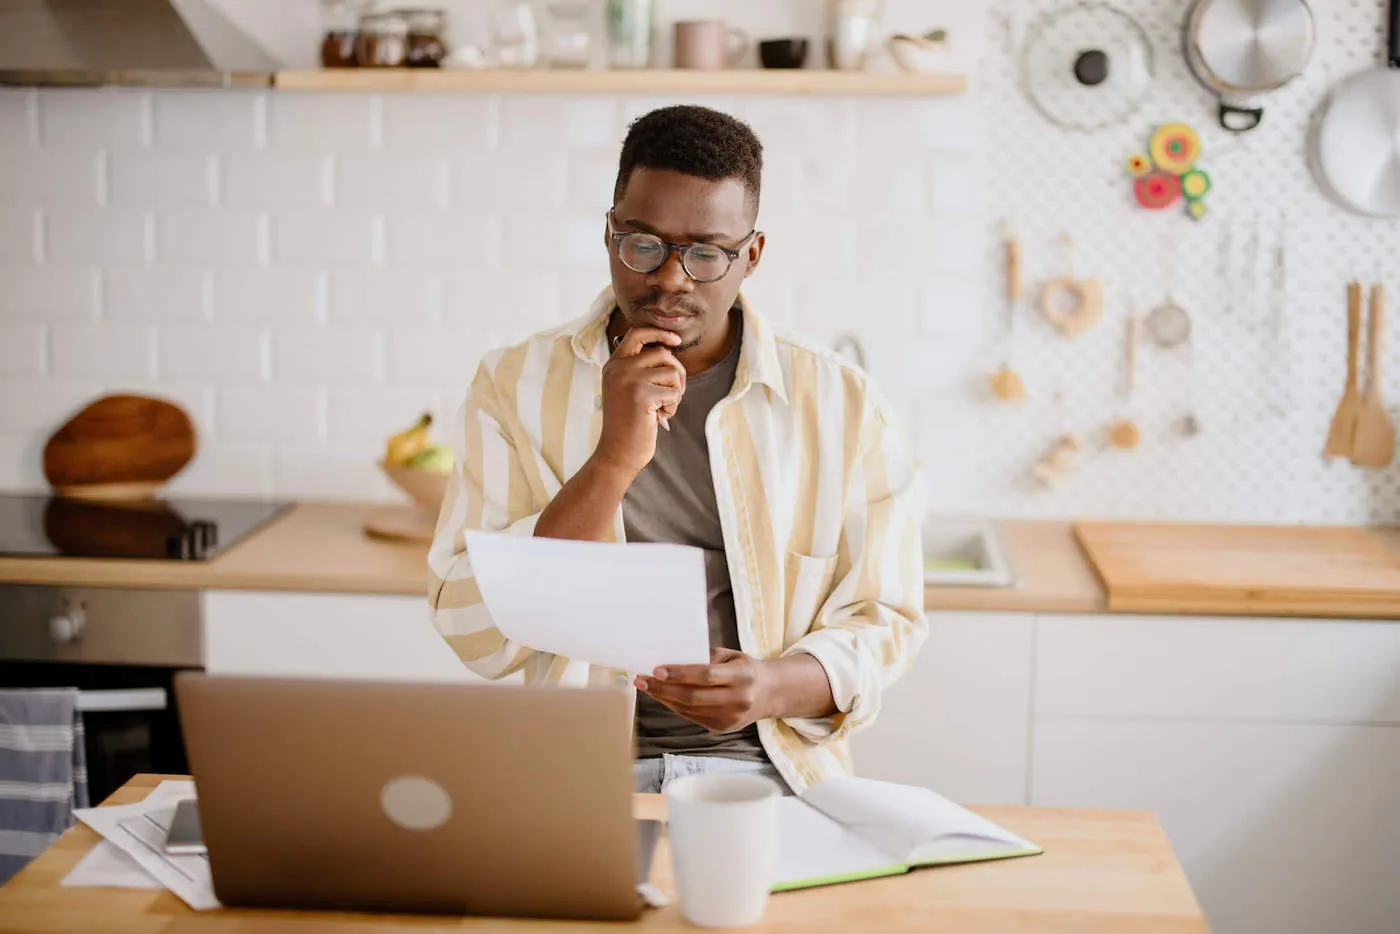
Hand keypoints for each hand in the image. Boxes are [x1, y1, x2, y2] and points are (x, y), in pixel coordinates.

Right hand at [594, 327, 685, 476]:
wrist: (617, 453)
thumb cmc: (629, 424)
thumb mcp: (627, 389)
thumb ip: (641, 369)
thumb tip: (669, 350)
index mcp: (614, 365)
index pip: (637, 333)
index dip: (660, 332)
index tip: (676, 340)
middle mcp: (618, 368)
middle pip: (662, 353)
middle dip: (676, 372)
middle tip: (672, 393)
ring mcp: (629, 380)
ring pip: (672, 373)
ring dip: (675, 393)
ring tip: (660, 408)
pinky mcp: (642, 395)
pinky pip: (674, 392)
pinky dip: (672, 407)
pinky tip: (658, 418)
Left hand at [635, 647, 773, 733]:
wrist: (770, 693)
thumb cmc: (746, 669)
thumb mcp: (731, 656)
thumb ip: (705, 657)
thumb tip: (672, 659)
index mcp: (743, 676)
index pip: (706, 676)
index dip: (680, 674)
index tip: (657, 669)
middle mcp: (738, 700)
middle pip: (693, 696)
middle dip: (663, 688)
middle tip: (642, 679)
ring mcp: (730, 718)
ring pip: (689, 709)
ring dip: (663, 698)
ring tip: (647, 686)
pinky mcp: (722, 728)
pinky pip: (691, 716)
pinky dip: (674, 706)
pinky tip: (662, 696)